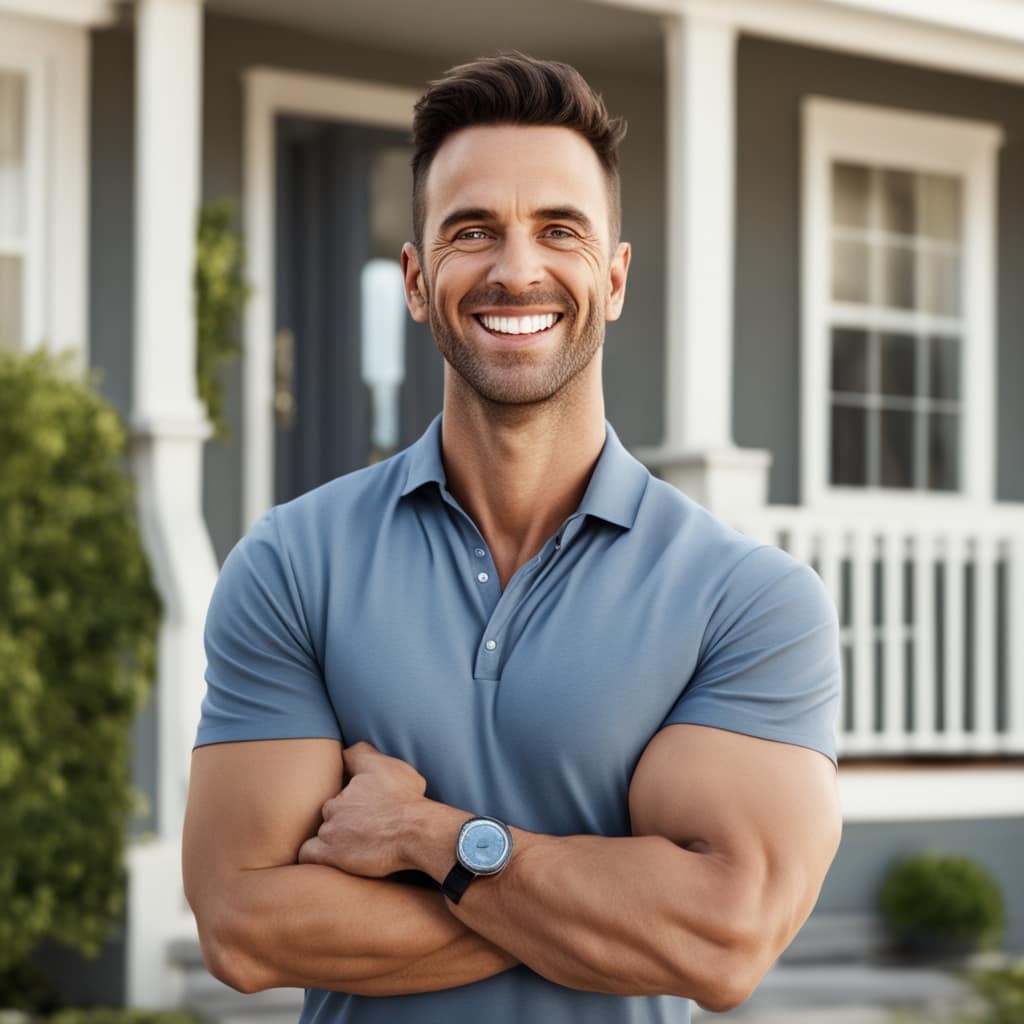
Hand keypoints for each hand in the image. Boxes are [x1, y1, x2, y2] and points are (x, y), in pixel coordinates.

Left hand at [297, 741, 427, 877]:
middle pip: (330, 810)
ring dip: (335, 837)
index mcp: (346, 783)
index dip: (348, 796)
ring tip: (358, 844)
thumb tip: (345, 751)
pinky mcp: (330, 853)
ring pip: (323, 831)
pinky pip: (308, 853)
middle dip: (343, 817)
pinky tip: (333, 856)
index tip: (363, 807)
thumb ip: (363, 754)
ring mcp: (330, 829)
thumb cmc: (407, 799)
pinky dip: (317, 854)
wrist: (416, 831)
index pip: (337, 786)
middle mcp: (333, 804)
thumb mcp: (390, 765)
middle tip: (365, 826)